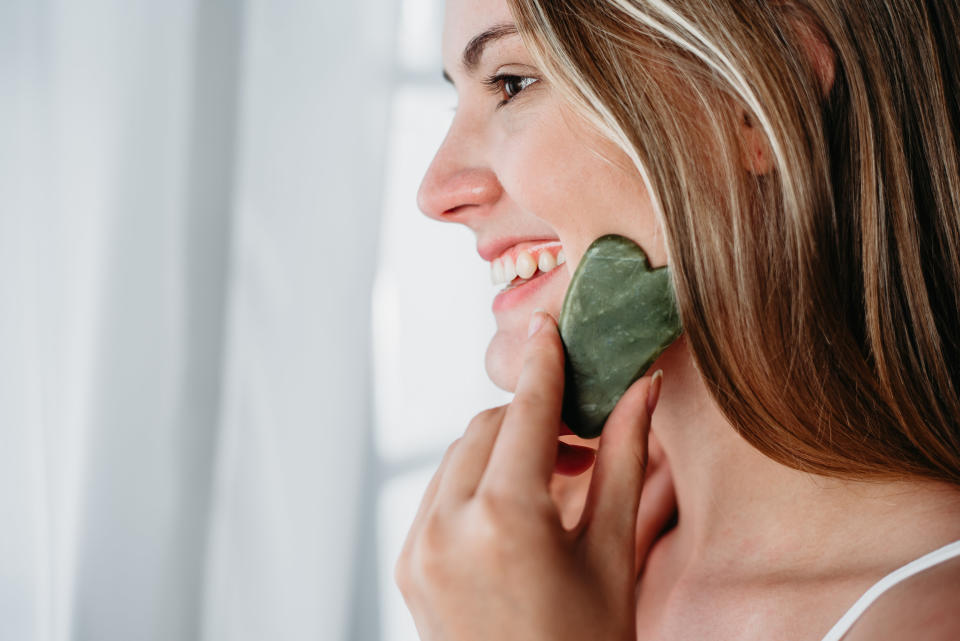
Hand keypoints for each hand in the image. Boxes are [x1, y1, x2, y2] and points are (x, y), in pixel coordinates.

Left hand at [395, 311, 669, 640]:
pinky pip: (441, 497)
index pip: (524, 414)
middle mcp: (447, 527)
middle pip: (486, 429)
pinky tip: (519, 511)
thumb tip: (640, 392)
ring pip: (459, 460)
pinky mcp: (408, 567)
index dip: (543, 367)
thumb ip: (624, 463)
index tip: (549, 330)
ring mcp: (418, 549)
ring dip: (503, 451)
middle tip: (582, 443)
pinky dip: (477, 486)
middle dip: (531, 421)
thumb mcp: (613, 556)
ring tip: (557, 482)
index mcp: (505, 520)